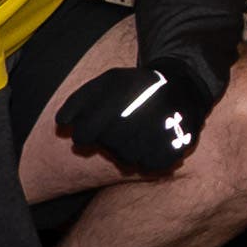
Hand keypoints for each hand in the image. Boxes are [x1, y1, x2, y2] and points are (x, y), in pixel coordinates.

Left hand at [53, 61, 206, 180]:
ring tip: (138, 131)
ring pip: (127, 157)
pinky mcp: (174, 147)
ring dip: (127, 149)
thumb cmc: (137, 87)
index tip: (89, 131)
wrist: (184, 85)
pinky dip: (147, 157)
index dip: (83, 135)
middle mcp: (140, 114)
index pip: (84, 134)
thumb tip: (62, 123)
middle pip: (108, 146)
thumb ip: (79, 100)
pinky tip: (150, 142)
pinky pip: (149, 164)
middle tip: (121, 128)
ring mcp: (159, 133)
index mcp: (120, 96)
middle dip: (109, 140)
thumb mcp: (107, 82)